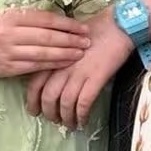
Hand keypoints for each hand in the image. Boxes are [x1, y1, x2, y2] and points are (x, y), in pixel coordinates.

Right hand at [0, 10, 88, 77]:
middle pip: (47, 37)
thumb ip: (29, 18)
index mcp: (11, 18)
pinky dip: (52, 65)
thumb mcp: (6, 16)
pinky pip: (34, 67)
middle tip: (87, 41)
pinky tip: (65, 63)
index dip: (67, 24)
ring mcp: (8, 53)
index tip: (83, 27)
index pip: (45, 20)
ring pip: (43, 54)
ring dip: (65, 54)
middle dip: (70, 39)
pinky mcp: (7, 69)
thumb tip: (60, 20)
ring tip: (81, 53)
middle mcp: (9, 34)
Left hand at [25, 9, 131, 127]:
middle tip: (53, 120)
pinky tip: (83, 121)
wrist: (118, 25)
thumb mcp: (69, 41)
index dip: (32, 100)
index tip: (34, 110)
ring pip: (64, 103)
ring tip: (69, 124)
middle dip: (49, 113)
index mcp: (54, 56)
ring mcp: (79, 73)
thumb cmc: (96, 30)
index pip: (35, 84)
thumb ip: (59, 57)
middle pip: (48, 97)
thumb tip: (54, 75)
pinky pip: (83, 103)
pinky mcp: (96, 78)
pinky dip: (81, 116)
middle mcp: (63, 66)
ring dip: (65, 118)